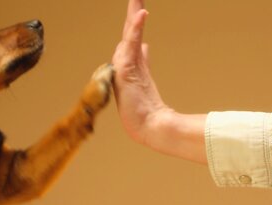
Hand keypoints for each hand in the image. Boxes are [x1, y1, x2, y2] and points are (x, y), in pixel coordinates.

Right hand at [112, 0, 207, 163]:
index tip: (139, 6)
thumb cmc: (147, 109)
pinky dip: (135, 30)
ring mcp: (123, 68)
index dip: (135, 21)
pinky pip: (130, 47)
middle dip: (132, 12)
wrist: (148, 126)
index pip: (132, 37)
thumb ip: (143, 61)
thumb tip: (144, 46)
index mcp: (131, 64)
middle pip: (128, 32)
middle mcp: (125, 64)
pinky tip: (142, 15)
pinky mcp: (125, 73)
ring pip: (128, 37)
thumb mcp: (145, 79)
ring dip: (133, 16)